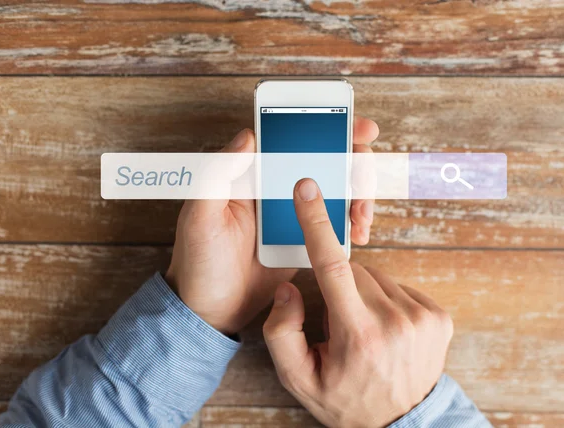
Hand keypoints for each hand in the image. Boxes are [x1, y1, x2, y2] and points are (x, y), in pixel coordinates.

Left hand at [165, 117, 378, 334]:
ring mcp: (294, 213)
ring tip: (361, 218)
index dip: (327, 126)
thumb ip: (218, 175)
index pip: (291, 138)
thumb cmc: (198, 262)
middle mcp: (276, 187)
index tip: (357, 128)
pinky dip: (353, 222)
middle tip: (365, 176)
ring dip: (359, 195)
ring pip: (337, 188)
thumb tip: (247, 137)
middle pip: (325, 159)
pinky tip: (357, 233)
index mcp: (250, 174)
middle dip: (355, 161)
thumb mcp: (199, 217)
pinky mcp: (305, 238)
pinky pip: (335, 221)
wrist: (212, 311)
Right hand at [263, 179, 453, 427]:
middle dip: (339, 287)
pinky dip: (385, 299)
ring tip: (364, 329)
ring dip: (362, 293)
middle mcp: (396, 320)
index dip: (317, 223)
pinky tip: (384, 327)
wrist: (402, 423)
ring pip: (376, 276)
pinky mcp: (439, 315)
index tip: (307, 189)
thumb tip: (291, 286)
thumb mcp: (299, 378)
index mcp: (359, 334)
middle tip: (339, 323)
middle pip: (353, 270)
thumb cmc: (346, 400)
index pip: (333, 267)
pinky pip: (399, 286)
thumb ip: (282, 332)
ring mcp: (423, 317)